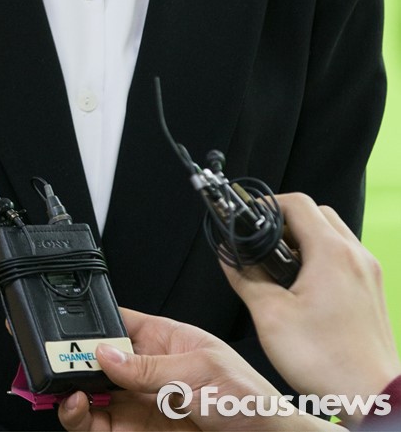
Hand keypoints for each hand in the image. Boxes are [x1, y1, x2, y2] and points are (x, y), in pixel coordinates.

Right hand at [58, 308, 326, 430]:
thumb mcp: (199, 372)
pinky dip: (81, 419)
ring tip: (65, 391)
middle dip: (74, 362)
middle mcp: (147, 371)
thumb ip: (149, 367)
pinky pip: (99, 426)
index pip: (119, 325)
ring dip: (72, 392)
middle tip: (58, 364)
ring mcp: (140, 405)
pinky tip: (77, 411)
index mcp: (165, 339)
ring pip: (92, 396)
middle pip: (98, 362)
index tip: (68, 333)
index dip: (92, 326)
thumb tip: (105, 354)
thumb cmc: (250, 400)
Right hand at [222, 192, 400, 398]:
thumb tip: (228, 257)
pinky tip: (306, 287)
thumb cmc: (327, 361)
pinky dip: (324, 259)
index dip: (268, 206)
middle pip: (317, 213)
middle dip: (287, 222)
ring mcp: (368, 272)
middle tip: (265, 245)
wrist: (372, 398)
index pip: (297, 203)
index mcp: (331, 253)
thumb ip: (246, 277)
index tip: (249, 220)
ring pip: (334, 234)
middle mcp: (354, 255)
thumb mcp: (271, 316)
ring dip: (306, 240)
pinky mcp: (372, 290)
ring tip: (283, 269)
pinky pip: (346, 257)